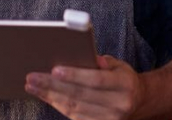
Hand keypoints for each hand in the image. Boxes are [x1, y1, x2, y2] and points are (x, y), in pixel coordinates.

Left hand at [25, 55, 144, 119]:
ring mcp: (110, 119)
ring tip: (32, 86)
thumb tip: (89, 58)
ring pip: (74, 108)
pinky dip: (57, 105)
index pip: (96, 80)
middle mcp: (119, 105)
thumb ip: (104, 62)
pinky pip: (74, 116)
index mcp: (125, 85)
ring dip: (50, 97)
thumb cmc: (123, 78)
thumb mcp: (119, 65)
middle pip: (80, 95)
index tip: (54, 69)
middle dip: (53, 86)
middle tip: (32, 77)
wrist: (139, 102)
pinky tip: (45, 96)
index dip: (75, 75)